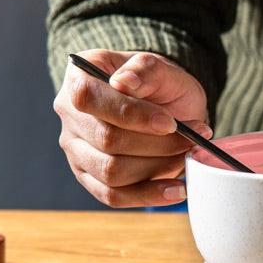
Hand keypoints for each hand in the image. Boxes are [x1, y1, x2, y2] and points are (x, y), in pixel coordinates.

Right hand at [53, 49, 211, 206]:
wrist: (164, 106)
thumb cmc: (158, 84)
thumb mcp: (161, 67)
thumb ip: (145, 69)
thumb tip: (124, 82)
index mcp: (79, 77)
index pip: (89, 98)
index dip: (131, 113)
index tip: (170, 122)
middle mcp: (69, 115)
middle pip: (106, 139)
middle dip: (157, 143)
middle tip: (193, 138)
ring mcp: (76, 149)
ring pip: (111, 172)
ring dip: (158, 166)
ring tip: (187, 154)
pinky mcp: (90, 177)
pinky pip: (114, 196)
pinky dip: (149, 195)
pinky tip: (176, 189)